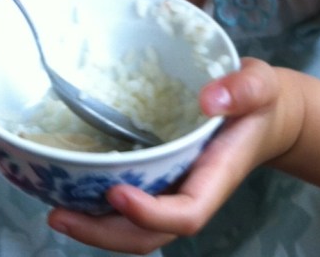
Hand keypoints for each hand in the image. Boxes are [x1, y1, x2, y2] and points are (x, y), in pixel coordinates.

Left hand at [47, 59, 296, 253]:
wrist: (265, 114)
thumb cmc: (260, 100)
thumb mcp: (260, 85)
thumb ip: (242, 89)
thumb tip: (209, 98)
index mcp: (216, 177)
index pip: (186, 214)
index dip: (151, 213)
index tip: (117, 193)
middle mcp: (192, 192)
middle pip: (151, 235)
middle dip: (105, 234)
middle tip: (58, 214)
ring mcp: (174, 190)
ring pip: (135, 229)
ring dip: (96, 228)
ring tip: (55, 210)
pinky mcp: (161, 180)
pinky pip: (130, 206)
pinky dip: (99, 208)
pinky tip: (68, 188)